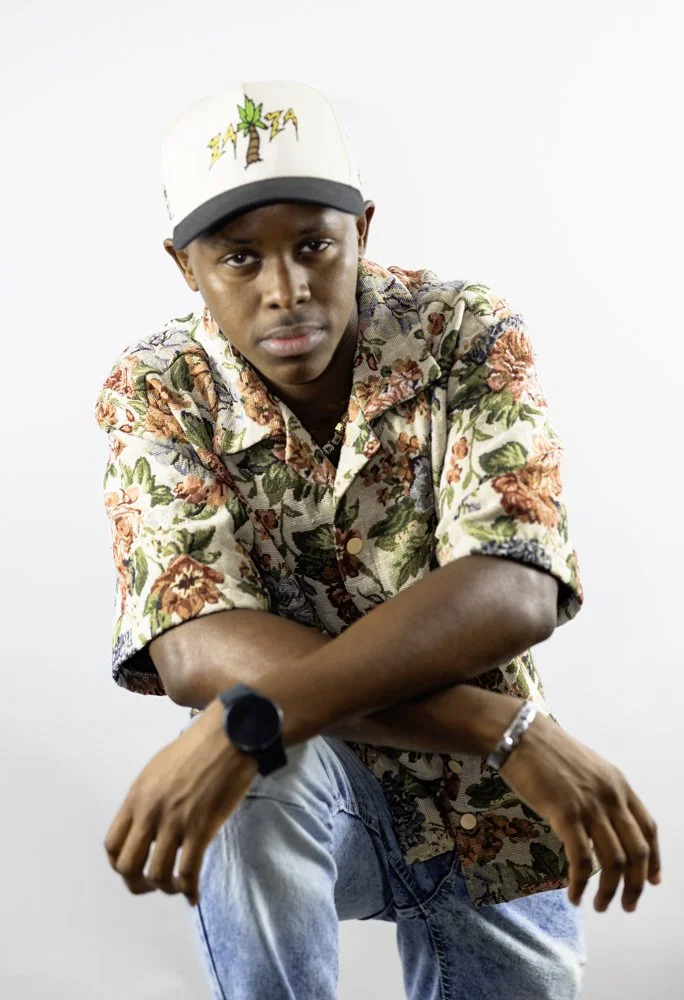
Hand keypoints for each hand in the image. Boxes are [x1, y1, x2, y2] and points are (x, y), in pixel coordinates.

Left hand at [104, 698, 258, 905]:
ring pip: (157, 875)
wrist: (229, 735)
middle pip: (127, 866)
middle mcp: (150, 812)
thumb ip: (148, 797)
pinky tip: (193, 895)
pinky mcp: (201, 828)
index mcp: (137, 796)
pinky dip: (189, 890)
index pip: (112, 845)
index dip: (120, 864)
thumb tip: (148, 821)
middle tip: (152, 886)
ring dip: (165, 888)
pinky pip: (187, 872)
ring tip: (176, 887)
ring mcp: (175, 822)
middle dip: (137, 884)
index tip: (135, 867)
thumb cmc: (198, 746)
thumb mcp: (159, 767)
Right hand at [499, 714, 660, 912]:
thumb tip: (600, 825)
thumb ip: (599, 794)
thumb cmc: (544, 749)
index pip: (648, 828)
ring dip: (610, 891)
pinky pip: (581, 859)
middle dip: (635, 885)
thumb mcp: (585, 768)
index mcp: (618, 784)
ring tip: (601, 906)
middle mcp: (611, 796)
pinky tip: (574, 895)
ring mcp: (589, 805)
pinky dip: (581, 883)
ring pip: (614, 861)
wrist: (519, 734)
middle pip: (637, 851)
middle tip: (626, 905)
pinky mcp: (565, 813)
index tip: (651, 881)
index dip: (653, 859)